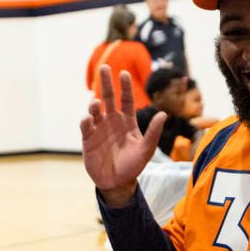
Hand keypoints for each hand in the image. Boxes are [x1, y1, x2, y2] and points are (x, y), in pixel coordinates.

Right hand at [80, 65, 165, 206]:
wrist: (117, 182)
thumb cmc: (133, 165)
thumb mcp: (146, 149)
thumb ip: (153, 132)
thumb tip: (164, 114)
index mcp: (127, 121)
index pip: (126, 100)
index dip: (125, 87)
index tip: (124, 73)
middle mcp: (112, 121)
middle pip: (108, 98)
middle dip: (106, 83)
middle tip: (104, 68)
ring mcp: (99, 129)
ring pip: (95, 111)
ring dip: (95, 104)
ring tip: (96, 102)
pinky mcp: (88, 139)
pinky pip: (86, 126)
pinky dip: (86, 121)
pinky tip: (89, 118)